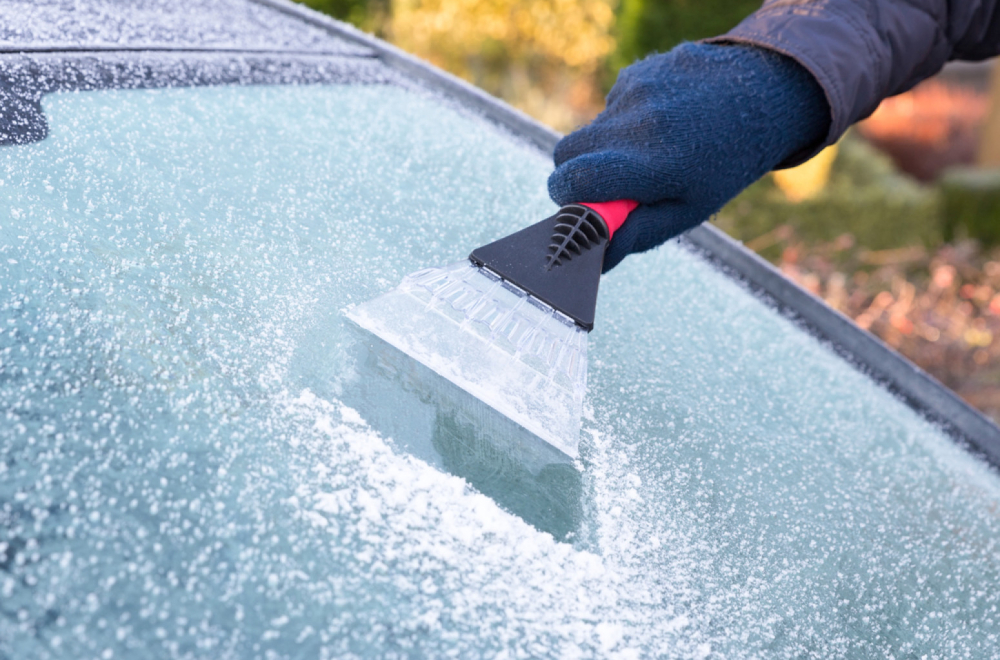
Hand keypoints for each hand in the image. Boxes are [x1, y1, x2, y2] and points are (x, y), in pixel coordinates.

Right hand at [548, 42, 829, 270]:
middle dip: (576, 172)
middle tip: (608, 185)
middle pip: (566, 152)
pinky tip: (661, 121)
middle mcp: (638, 123)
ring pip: (590, 130)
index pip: (574, 179)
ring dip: (606, 147)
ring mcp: (635, 91)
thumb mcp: (689, 210)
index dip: (565, 197)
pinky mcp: (636, 72)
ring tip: (651, 149)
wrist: (764, 94)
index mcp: (652, 164)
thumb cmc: (725, 163)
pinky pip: (610, 107)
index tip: (576, 204)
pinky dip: (625, 120)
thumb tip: (595, 259)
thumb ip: (637, 233)